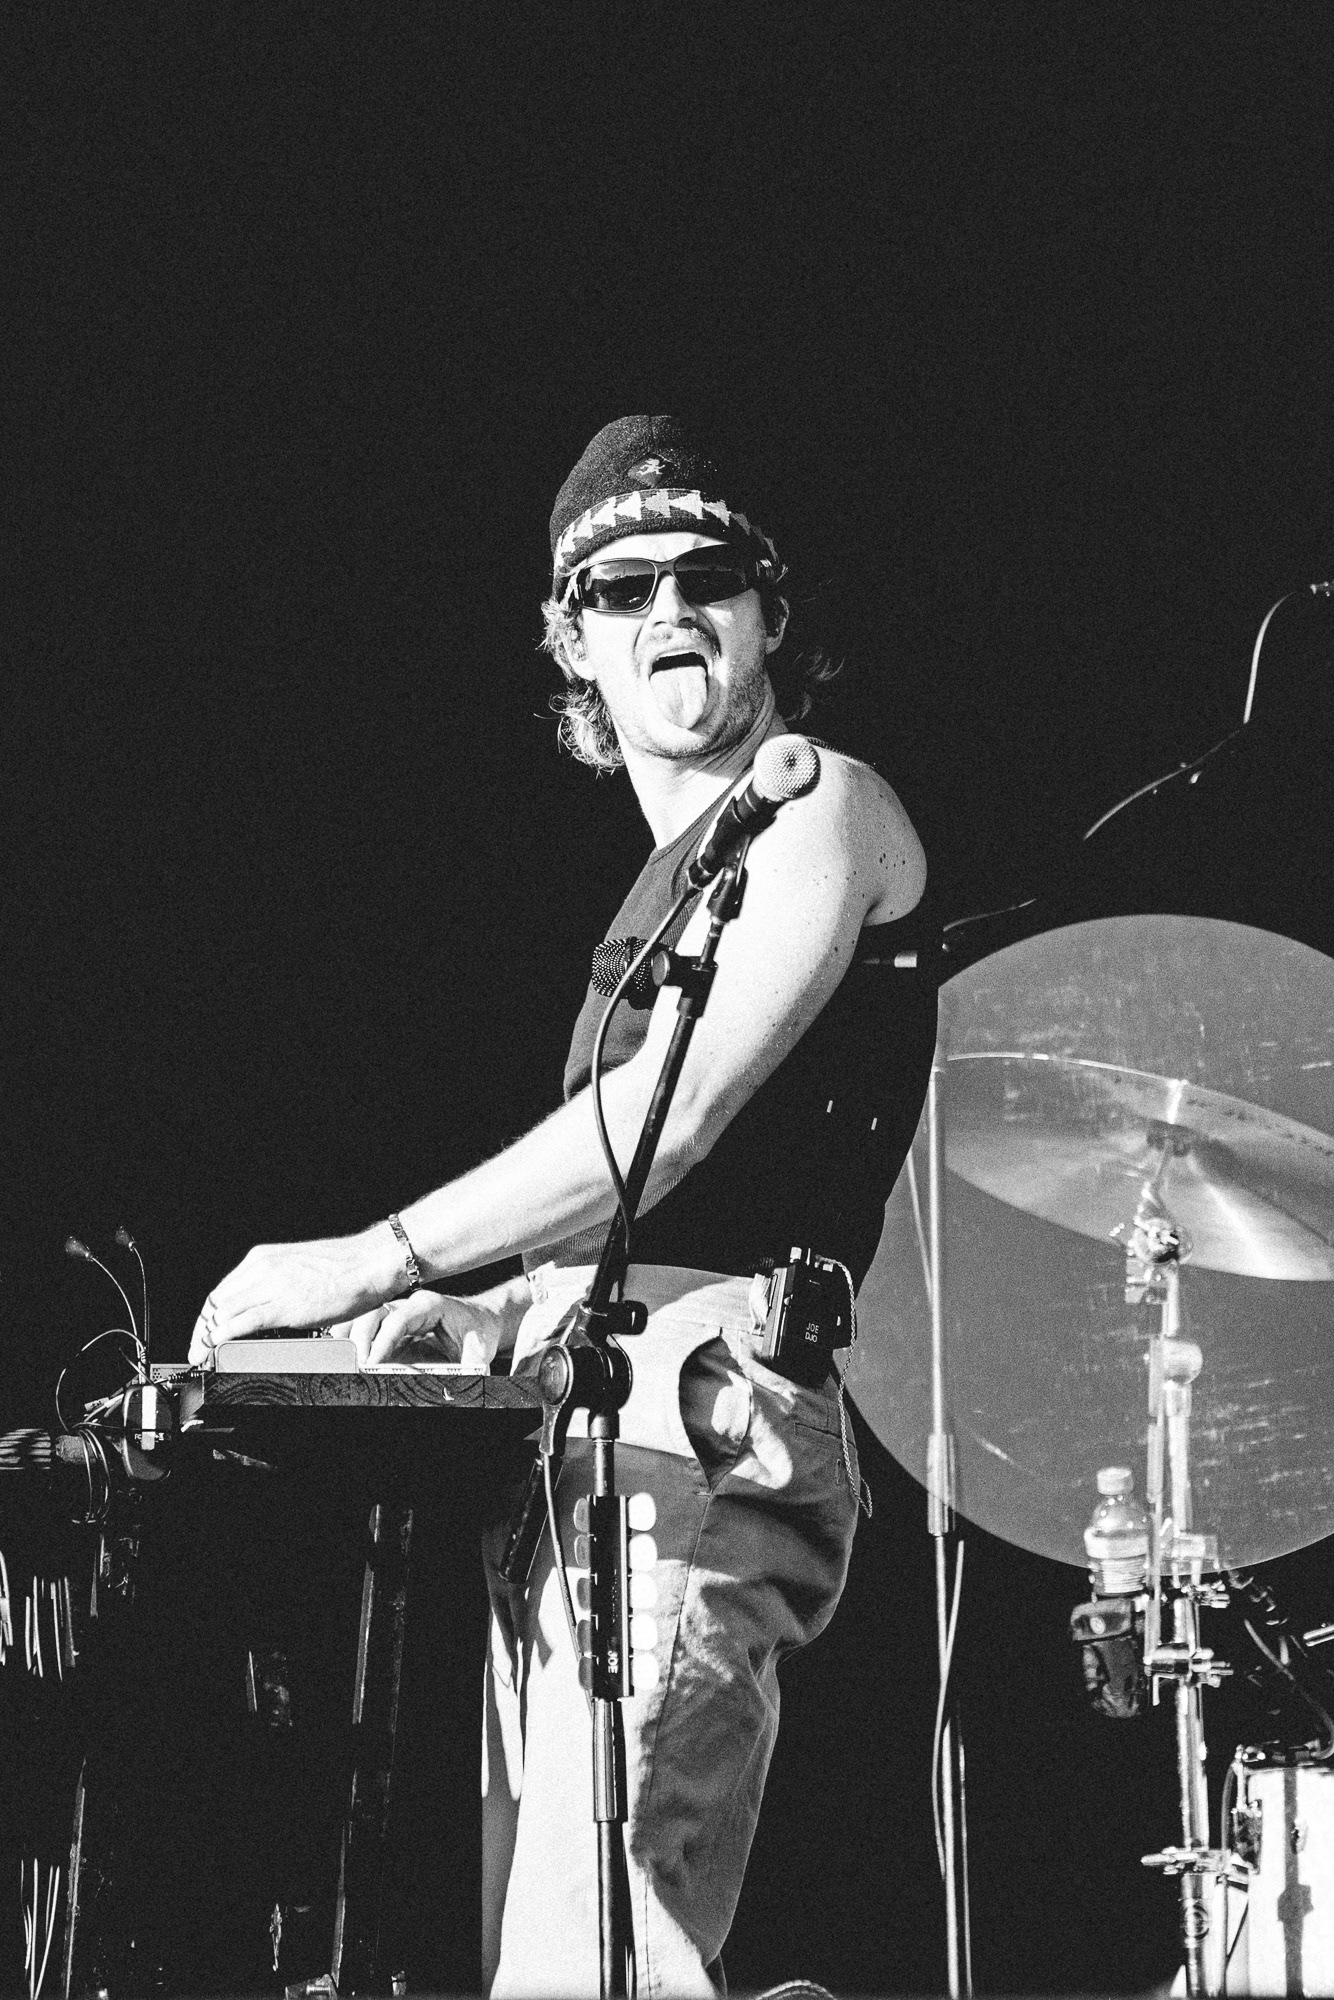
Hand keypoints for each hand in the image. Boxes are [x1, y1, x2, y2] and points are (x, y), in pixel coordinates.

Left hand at [189, 1231, 395, 1363]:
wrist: (370, 1263)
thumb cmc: (345, 1268)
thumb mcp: (299, 1269)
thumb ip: (277, 1284)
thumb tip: (264, 1306)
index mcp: (263, 1258)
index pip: (222, 1290)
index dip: (207, 1316)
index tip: (203, 1333)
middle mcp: (262, 1267)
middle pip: (216, 1302)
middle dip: (202, 1329)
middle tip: (197, 1351)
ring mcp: (272, 1285)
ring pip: (223, 1312)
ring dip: (208, 1337)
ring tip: (204, 1356)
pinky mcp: (284, 1304)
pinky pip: (242, 1322)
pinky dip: (223, 1337)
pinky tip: (217, 1347)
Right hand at [328, 1291, 506, 1370]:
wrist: (482, 1322)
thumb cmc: (479, 1333)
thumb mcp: (479, 1351)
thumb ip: (469, 1367)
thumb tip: (458, 1386)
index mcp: (430, 1305)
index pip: (399, 1319)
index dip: (383, 1341)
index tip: (373, 1363)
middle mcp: (410, 1306)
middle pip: (375, 1313)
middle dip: (363, 1338)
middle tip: (359, 1365)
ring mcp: (399, 1315)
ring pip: (366, 1316)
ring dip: (352, 1335)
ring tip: (345, 1358)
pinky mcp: (392, 1328)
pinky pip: (366, 1326)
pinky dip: (352, 1336)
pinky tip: (345, 1350)